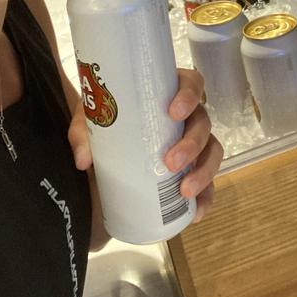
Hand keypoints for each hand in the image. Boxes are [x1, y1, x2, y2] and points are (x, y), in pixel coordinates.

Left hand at [68, 67, 222, 221]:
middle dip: (192, 143)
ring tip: (184, 190)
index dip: (189, 94)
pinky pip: (209, 184)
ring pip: (212, 152)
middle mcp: (187, 117)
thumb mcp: (91, 121)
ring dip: (203, 171)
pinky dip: (206, 199)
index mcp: (168, 93)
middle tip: (171, 161)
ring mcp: (194, 145)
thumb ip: (83, 133)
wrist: (104, 157)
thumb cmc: (106, 123)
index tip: (174, 111)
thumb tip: (84, 160)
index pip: (191, 83)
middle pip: (203, 122)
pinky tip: (196, 213)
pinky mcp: (194, 172)